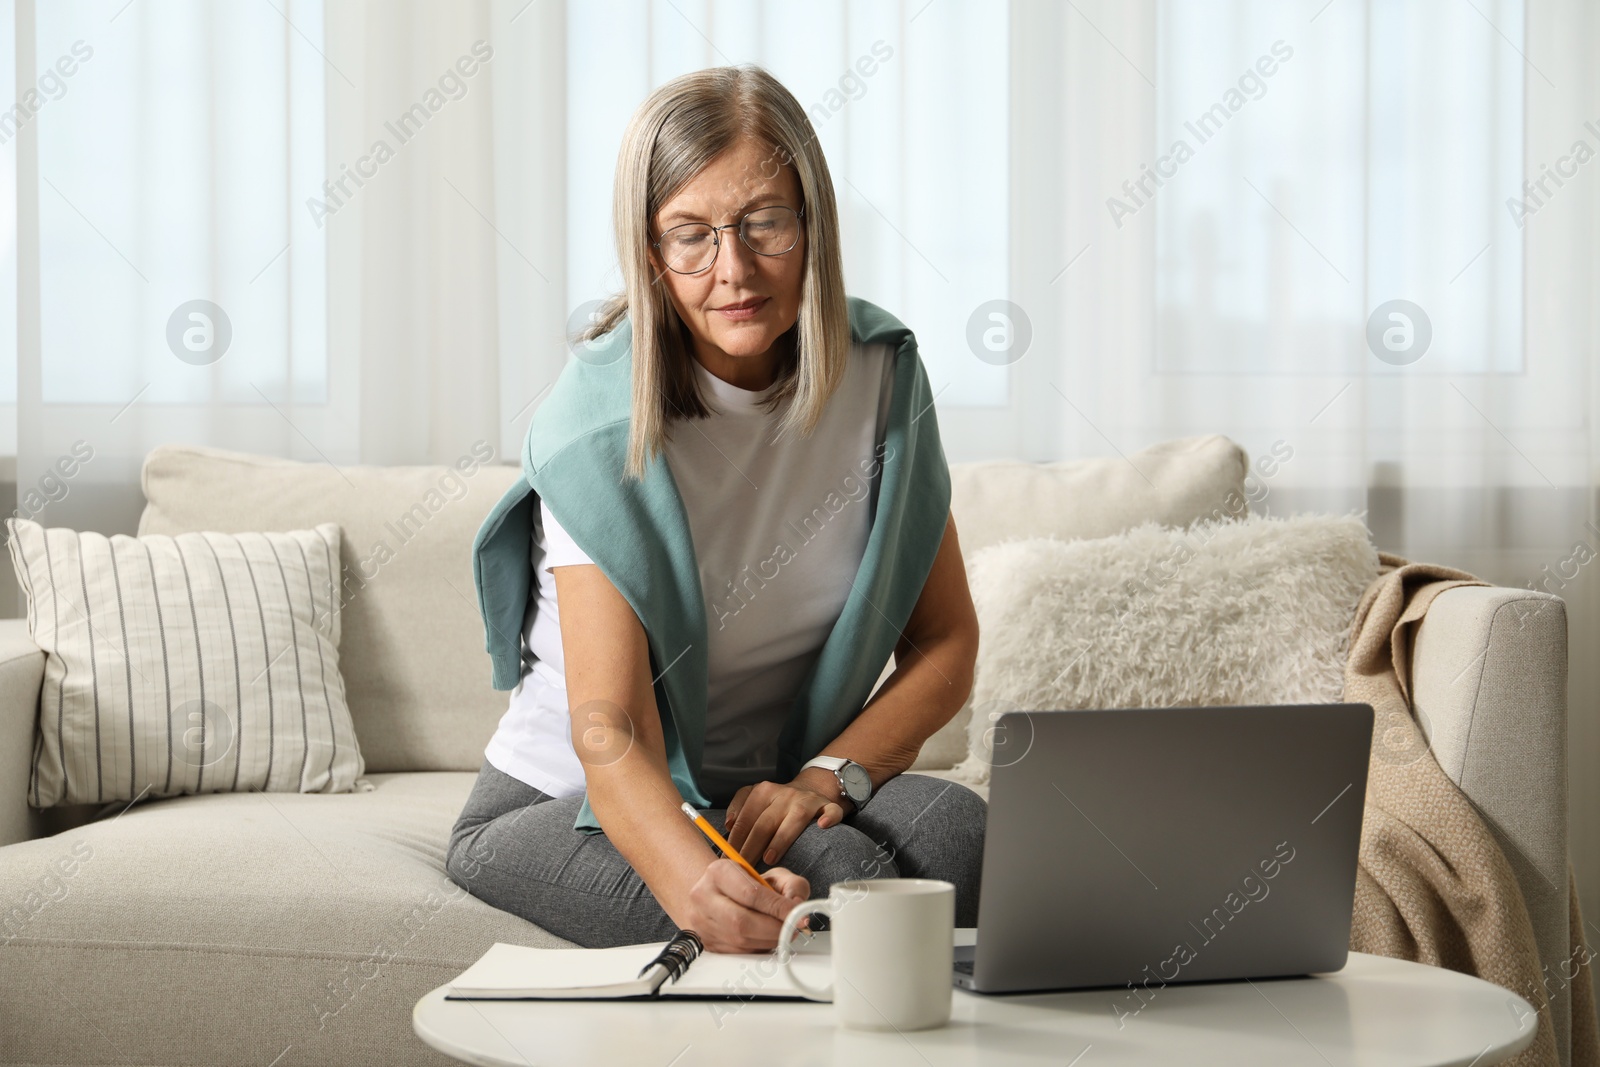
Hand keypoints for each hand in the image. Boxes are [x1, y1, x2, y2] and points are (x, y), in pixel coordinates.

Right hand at [671, 859, 811, 953]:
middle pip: (742, 922)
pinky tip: (766, 938)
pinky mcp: (708, 943)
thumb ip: (793, 886)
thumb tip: (798, 906)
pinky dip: (759, 948)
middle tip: (793, 928)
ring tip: (782, 932)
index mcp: (719, 873)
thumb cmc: (747, 883)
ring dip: (769, 941)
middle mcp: (704, 897)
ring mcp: (702, 922)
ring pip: (740, 941)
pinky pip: (738, 953)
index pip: (751, 894)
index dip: (779, 908)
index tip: (797, 915)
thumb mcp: (773, 875)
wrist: (717, 893)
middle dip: (774, 929)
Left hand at [725, 773, 849, 867]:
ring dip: (781, 838)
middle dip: (752, 847)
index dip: (736, 840)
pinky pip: (831, 811)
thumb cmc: (777, 803)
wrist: (810, 789)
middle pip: (765, 822)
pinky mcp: (827, 806)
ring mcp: (807, 800)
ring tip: (770, 858)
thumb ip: (738, 809)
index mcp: (763, 791)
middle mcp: (785, 794)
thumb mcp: (754, 797)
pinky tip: (823, 826)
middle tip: (745, 866)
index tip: (730, 859)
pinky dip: (829, 817)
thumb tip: (728, 825)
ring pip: (796, 818)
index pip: (746, 818)